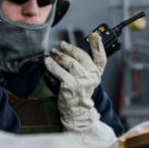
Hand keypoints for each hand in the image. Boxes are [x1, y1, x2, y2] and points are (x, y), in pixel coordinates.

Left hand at [44, 33, 116, 147]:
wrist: (77, 112)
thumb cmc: (79, 94)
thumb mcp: (86, 81)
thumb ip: (84, 68)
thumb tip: (72, 51)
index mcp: (96, 74)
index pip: (101, 57)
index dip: (98, 45)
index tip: (95, 35)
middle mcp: (91, 77)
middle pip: (82, 56)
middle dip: (70, 48)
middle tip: (62, 44)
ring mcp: (81, 81)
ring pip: (70, 62)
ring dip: (60, 55)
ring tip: (53, 52)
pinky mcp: (70, 85)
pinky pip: (60, 71)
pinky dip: (52, 65)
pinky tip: (47, 62)